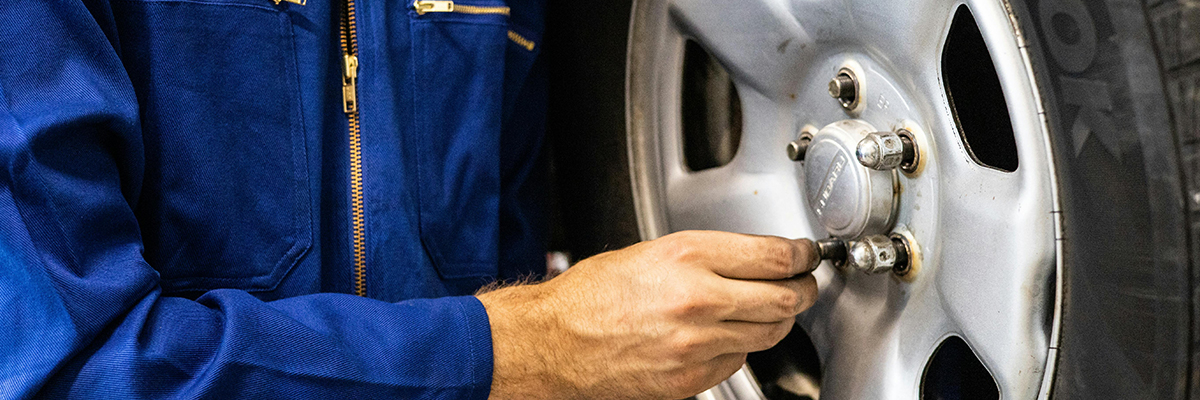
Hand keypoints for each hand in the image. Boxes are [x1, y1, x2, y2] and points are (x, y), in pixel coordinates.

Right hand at [477, 230, 819, 399]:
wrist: (554, 342)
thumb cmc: (590, 296)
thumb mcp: (651, 251)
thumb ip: (707, 255)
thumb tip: (753, 258)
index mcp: (687, 256)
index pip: (774, 255)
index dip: (802, 255)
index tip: (806, 255)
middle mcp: (697, 300)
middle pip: (784, 297)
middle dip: (804, 289)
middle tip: (805, 283)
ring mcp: (696, 344)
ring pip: (769, 333)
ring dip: (781, 319)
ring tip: (774, 308)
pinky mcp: (691, 378)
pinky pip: (738, 359)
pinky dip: (742, 346)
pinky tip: (728, 334)